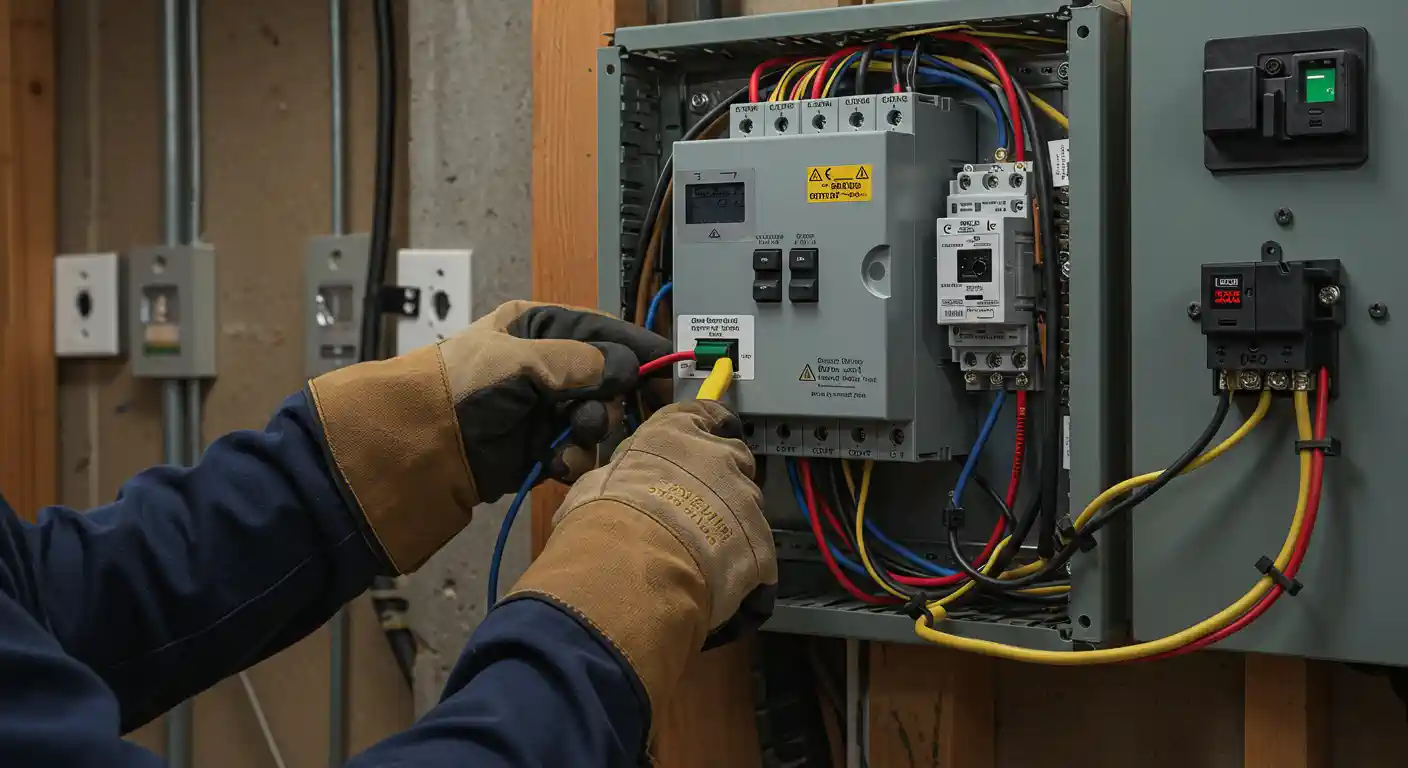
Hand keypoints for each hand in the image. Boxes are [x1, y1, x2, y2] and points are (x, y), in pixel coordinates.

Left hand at [306, 301, 670, 573]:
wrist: (419, 444)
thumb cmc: (462, 387)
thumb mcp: (522, 361)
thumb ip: (581, 362)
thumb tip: (626, 368)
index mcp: (543, 328)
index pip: (607, 332)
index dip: (640, 352)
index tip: (668, 374)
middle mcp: (549, 365)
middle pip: (611, 381)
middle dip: (614, 401)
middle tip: (607, 414)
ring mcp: (545, 409)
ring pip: (600, 420)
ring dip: (592, 433)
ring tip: (570, 438)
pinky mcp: (539, 448)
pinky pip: (577, 453)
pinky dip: (572, 460)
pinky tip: (554, 463)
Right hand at [505, 401, 777, 722]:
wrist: (631, 563)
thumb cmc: (605, 515)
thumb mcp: (598, 482)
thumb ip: (623, 476)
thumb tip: (615, 486)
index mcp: (678, 431)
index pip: (705, 412)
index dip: (709, 424)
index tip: (712, 432)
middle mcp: (719, 455)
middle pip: (734, 459)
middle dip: (722, 479)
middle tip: (696, 508)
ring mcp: (746, 498)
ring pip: (747, 507)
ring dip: (731, 524)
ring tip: (703, 552)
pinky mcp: (760, 541)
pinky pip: (755, 551)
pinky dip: (742, 565)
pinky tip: (717, 583)